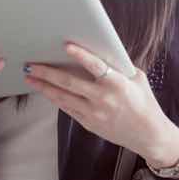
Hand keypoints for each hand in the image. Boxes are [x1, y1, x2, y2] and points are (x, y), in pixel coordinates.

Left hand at [23, 43, 178, 164]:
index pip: (95, 66)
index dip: (80, 55)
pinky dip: (56, 99)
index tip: (65, 45)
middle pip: (69, 83)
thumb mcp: (137, 79)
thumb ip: (119, 67)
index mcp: (118, 83)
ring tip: (30, 78)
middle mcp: (103, 98)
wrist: (147, 133)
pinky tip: (46, 91)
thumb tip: (99, 54)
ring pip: (63, 97)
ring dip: (45, 87)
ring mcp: (94, 113)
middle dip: (48, 72)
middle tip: (31, 65)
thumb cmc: (144, 102)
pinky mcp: (88, 123)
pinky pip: (68, 108)